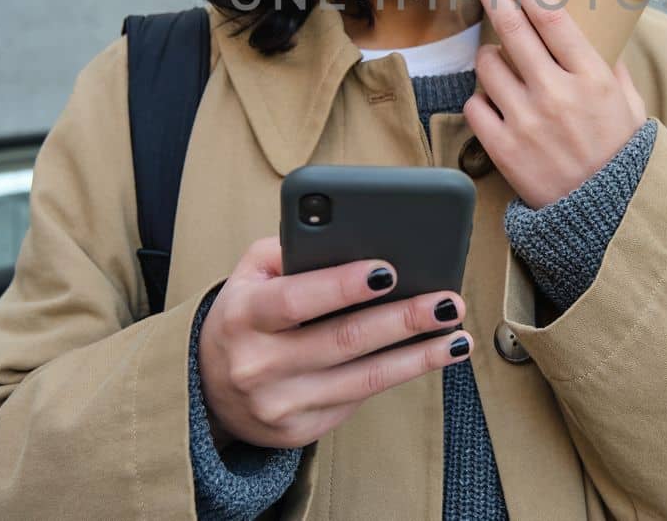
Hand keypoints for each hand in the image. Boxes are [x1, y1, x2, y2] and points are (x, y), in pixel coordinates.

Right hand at [197, 236, 471, 449]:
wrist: (209, 390)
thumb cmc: (246, 317)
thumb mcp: (249, 276)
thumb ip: (289, 249)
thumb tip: (350, 237)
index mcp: (244, 316)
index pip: (296, 299)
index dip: (343, 285)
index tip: (388, 270)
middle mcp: (259, 364)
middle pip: (344, 340)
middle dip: (403, 319)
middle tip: (447, 301)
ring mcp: (281, 403)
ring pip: (363, 378)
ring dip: (419, 355)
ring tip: (457, 335)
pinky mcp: (301, 430)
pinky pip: (359, 398)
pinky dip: (401, 374)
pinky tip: (432, 355)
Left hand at [464, 0, 646, 208]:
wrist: (607, 218)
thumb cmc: (622, 160)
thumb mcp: (632, 109)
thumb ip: (615, 72)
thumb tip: (601, 42)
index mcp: (592, 79)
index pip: (552, 17)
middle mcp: (557, 94)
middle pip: (512, 29)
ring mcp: (526, 120)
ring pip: (487, 65)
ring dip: (490, 56)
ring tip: (500, 62)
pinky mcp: (502, 147)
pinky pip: (474, 105)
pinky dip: (481, 99)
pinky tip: (496, 102)